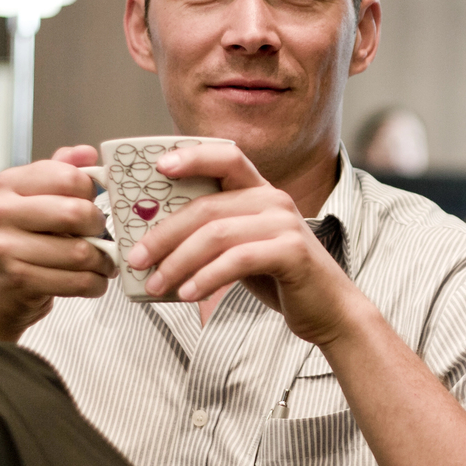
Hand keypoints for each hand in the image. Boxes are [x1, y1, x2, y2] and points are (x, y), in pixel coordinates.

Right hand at [0, 146, 114, 340]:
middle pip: (76, 213)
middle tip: (101, 235)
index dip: (91, 192)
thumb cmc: (25, 239)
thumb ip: (63, 171)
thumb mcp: (38, 198)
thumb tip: (88, 152)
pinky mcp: (17, 279)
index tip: (92, 203)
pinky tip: (93, 281)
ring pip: (80, 252)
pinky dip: (95, 284)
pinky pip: (77, 281)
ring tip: (103, 262)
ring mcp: (4, 247)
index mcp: (8, 183)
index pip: (69, 177)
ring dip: (103, 261)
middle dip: (99, 227)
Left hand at [128, 141, 368, 346]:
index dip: (192, 156)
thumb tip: (154, 242)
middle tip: (136, 259)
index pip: (226, 158)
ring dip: (178, 261)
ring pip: (216, 233)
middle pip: (206, 206)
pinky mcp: (292, 252)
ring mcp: (285, 224)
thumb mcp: (243, 247)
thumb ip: (212, 236)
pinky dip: (207, 277)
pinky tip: (188, 294)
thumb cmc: (279, 278)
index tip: (157, 166)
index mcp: (260, 191)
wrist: (329, 309)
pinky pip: (238, 260)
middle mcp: (274, 199)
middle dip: (164, 233)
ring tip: (155, 284)